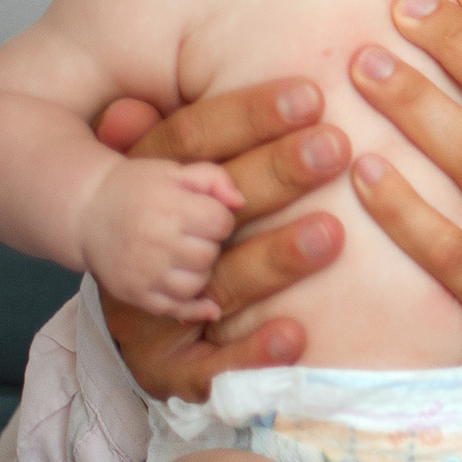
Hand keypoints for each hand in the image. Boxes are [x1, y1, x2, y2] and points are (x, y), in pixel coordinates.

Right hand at [77, 158, 242, 322]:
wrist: (86, 212)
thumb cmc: (136, 189)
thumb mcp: (174, 171)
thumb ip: (214, 178)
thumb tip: (239, 202)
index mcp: (166, 207)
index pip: (220, 222)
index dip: (218, 218)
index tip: (202, 214)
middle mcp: (154, 242)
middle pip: (209, 254)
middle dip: (207, 244)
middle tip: (189, 235)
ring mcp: (143, 272)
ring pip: (197, 283)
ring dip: (199, 271)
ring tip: (183, 256)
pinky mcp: (134, 294)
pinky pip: (176, 310)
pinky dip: (195, 309)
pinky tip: (208, 305)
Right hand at [98, 80, 349, 401]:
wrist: (125, 305)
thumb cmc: (174, 219)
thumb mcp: (170, 167)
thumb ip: (184, 139)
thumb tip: (137, 97)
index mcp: (145, 186)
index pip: (193, 143)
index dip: (250, 116)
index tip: (311, 93)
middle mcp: (149, 247)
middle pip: (216, 211)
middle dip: (276, 176)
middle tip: (336, 147)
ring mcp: (154, 308)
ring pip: (219, 281)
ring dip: (275, 258)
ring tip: (332, 233)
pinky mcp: (169, 367)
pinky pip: (209, 368)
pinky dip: (251, 353)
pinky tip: (297, 336)